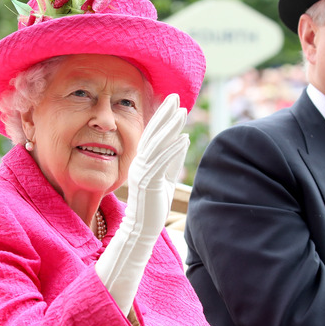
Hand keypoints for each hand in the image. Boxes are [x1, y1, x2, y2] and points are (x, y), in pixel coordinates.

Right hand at [95, 93, 188, 315]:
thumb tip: (183, 139)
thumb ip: (173, 159)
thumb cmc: (154, 205)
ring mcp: (142, 171)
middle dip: (165, 114)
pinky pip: (161, 162)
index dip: (163, 116)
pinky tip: (184, 139)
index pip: (154, 134)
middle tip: (176, 96)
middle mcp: (141, 162)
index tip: (174, 101)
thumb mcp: (166, 178)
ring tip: (182, 112)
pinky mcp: (148, 182)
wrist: (142, 229)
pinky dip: (172, 150)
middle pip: (153, 133)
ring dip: (170, 127)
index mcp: (144, 160)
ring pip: (157, 144)